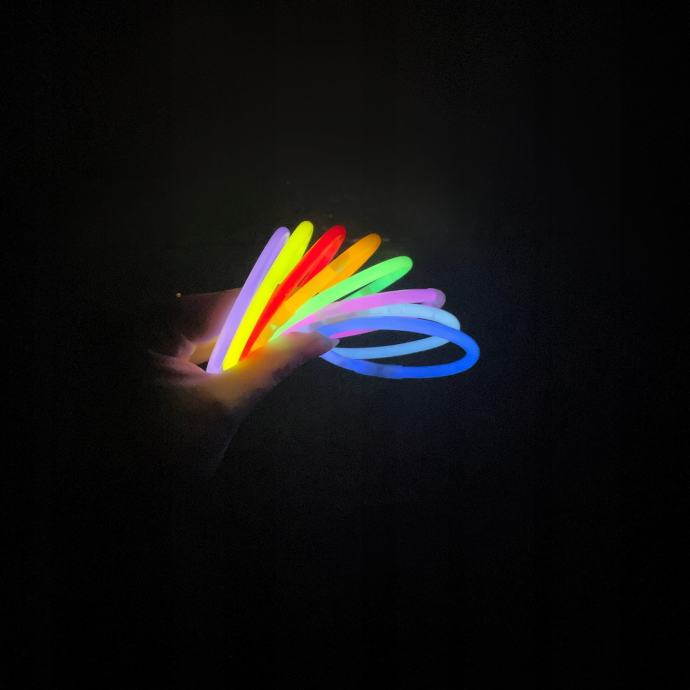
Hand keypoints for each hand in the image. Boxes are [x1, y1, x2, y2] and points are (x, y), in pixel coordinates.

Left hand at [142, 289, 335, 477]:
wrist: (125, 495)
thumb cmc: (169, 452)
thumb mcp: (226, 405)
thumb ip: (272, 364)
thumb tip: (320, 337)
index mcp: (151, 326)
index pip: (224, 304)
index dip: (270, 308)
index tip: (309, 315)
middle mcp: (141, 323)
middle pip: (215, 313)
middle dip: (258, 325)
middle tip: (301, 333)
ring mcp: (141, 342)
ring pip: (206, 328)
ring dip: (242, 338)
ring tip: (283, 344)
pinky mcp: (146, 359)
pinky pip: (192, 344)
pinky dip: (219, 351)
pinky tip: (246, 359)